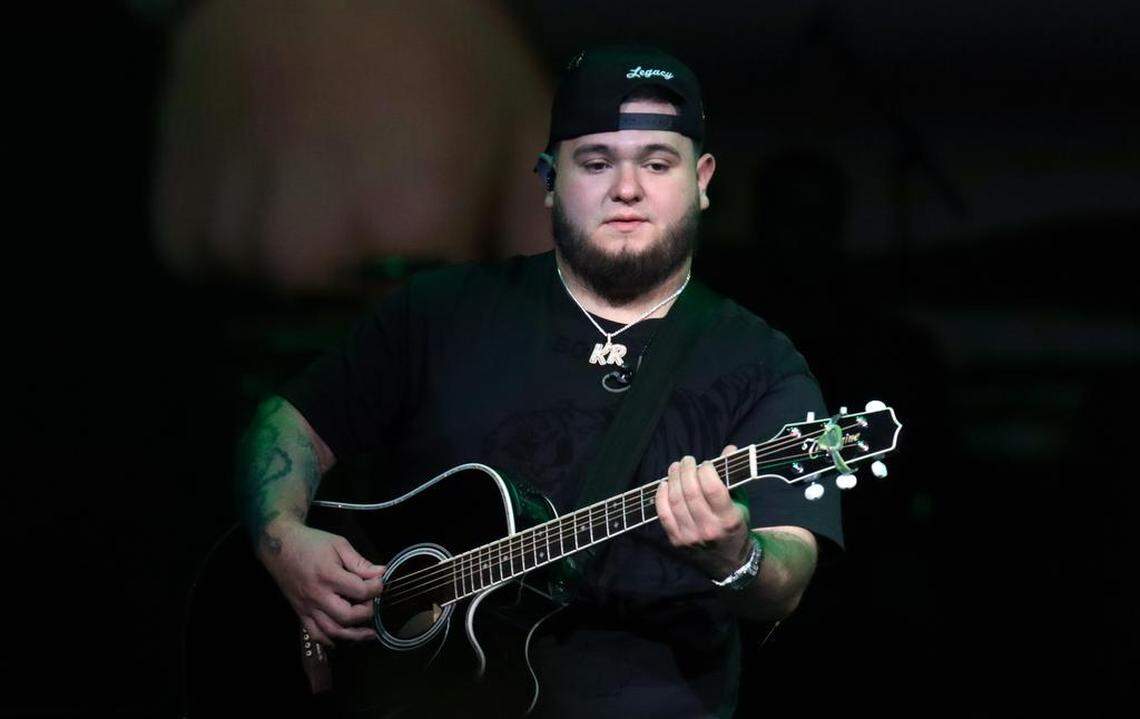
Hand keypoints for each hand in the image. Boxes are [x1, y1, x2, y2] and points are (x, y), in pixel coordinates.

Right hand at [257, 519, 385, 645]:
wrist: (279, 547)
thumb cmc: (311, 543)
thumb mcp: (339, 545)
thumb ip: (360, 562)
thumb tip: (381, 572)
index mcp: (328, 576)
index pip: (359, 591)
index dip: (376, 588)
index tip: (379, 582)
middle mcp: (317, 595)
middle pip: (347, 616)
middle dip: (366, 613)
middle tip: (372, 604)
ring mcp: (307, 607)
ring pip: (332, 631)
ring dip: (353, 635)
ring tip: (369, 633)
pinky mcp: (300, 613)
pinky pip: (315, 634)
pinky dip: (330, 640)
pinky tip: (342, 638)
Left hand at [655, 445, 750, 578]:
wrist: (729, 560)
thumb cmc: (735, 525)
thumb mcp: (741, 503)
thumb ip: (734, 476)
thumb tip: (729, 449)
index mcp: (729, 519)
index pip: (712, 488)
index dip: (706, 470)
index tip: (706, 463)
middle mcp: (709, 529)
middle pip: (690, 492)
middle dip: (686, 470)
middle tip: (687, 460)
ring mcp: (691, 536)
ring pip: (675, 500)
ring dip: (673, 479)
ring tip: (675, 467)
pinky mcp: (677, 541)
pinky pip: (663, 514)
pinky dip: (661, 496)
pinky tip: (664, 484)